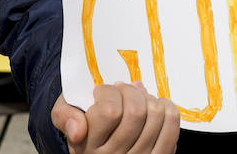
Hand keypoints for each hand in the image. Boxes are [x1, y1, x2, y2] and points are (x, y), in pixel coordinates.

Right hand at [52, 84, 179, 153]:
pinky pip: (171, 125)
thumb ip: (64, 116)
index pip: (109, 112)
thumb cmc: (84, 120)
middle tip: (122, 89)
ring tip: (136, 98)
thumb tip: (78, 129)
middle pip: (136, 112)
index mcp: (88, 147)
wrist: (97, 139)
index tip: (101, 91)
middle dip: (131, 91)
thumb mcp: (64, 114)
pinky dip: (167, 107)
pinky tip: (155, 105)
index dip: (108, 92)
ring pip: (156, 116)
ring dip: (148, 98)